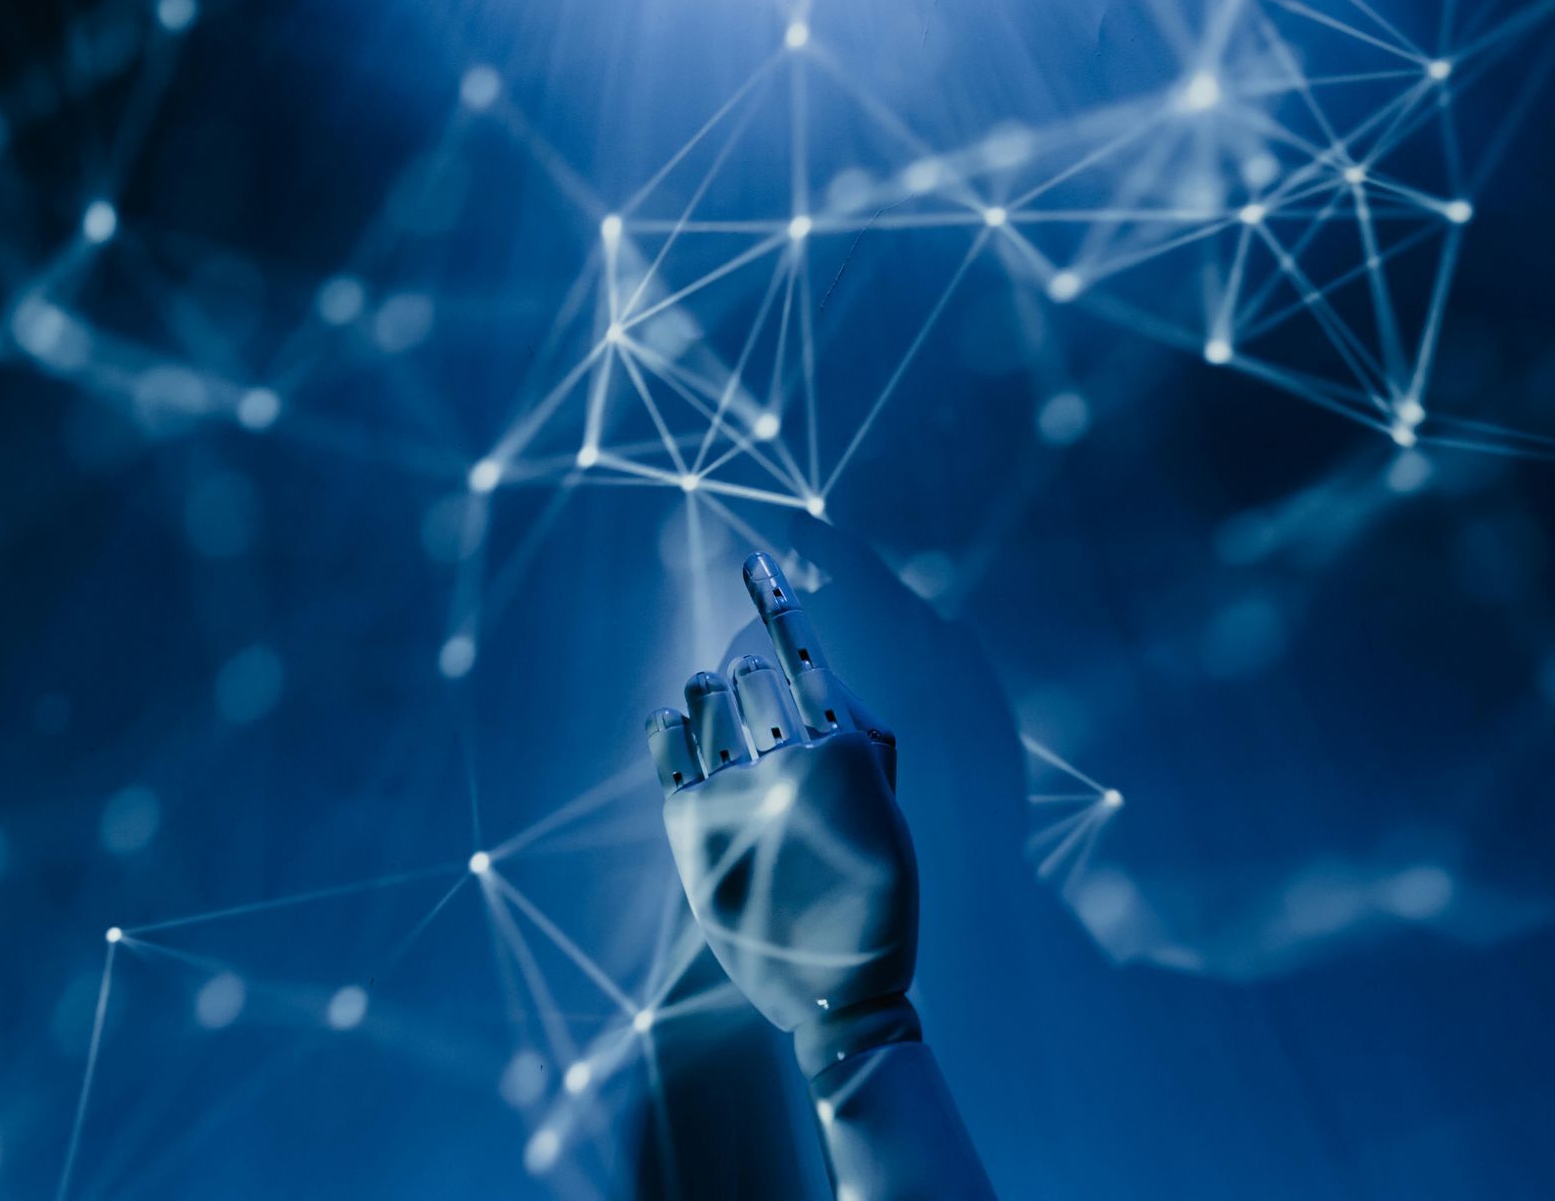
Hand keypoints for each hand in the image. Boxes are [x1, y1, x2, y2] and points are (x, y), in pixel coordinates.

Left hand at [646, 553, 920, 1073]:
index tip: (756, 561)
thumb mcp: (887, 812)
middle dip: (745, 677)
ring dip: (708, 693)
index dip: (777, 598)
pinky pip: (667, 746)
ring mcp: (735, 793)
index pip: (803, 650)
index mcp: (845, 752)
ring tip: (717, 708)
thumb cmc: (872, 898)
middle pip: (746, 678)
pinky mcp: (690, 828)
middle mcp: (787, 762)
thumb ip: (862, 744)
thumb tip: (829, 683)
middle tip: (748, 696)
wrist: (837, 994)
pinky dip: (667, 725)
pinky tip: (673, 721)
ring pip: (704, 701)